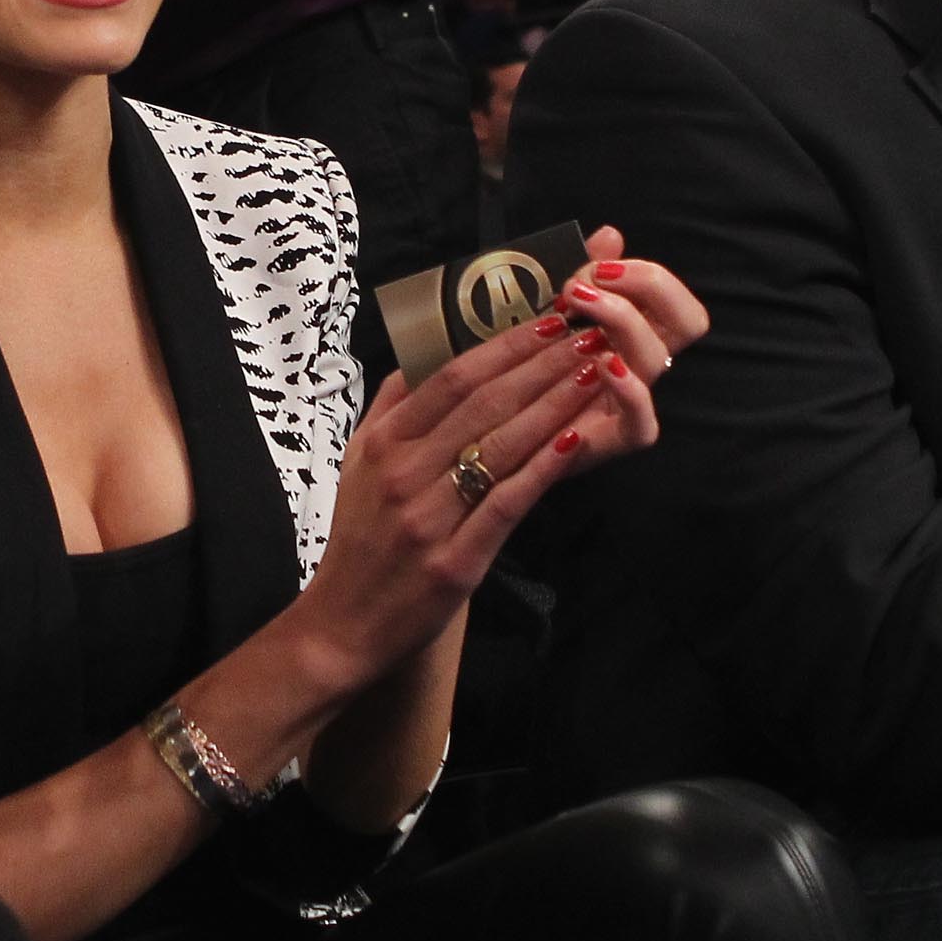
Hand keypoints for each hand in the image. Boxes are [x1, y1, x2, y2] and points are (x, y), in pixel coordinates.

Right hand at [289, 238, 700, 696]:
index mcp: (382, 442)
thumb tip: (428, 348)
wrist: (345, 623)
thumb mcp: (360, 461)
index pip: (450, 377)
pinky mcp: (454, 561)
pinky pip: (507, 503)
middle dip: (542, 363)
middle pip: (483, 403)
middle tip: (587, 331)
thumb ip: (393, 406)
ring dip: (555, 404)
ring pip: (502, 446)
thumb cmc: (362, 538)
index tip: (548, 317)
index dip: (503, 344)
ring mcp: (428, 518)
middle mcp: (403, 473)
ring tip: (596, 371)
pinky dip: (543, 469)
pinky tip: (576, 440)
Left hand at [544, 224, 712, 462]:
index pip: (677, 301)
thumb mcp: (546, 308)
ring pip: (657, 359)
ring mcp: (630, 403)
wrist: (492, 426)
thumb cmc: (523, 362)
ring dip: (621, 319)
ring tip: (573, 305)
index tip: (597, 266)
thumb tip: (611, 234)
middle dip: (646, 285)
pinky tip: (602, 364)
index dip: (649, 276)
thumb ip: (582, 274)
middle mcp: (640, 365)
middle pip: (687, 322)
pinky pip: (644, 425)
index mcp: (636, 334)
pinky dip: (630, 392)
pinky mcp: (611, 441)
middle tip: (586, 282)